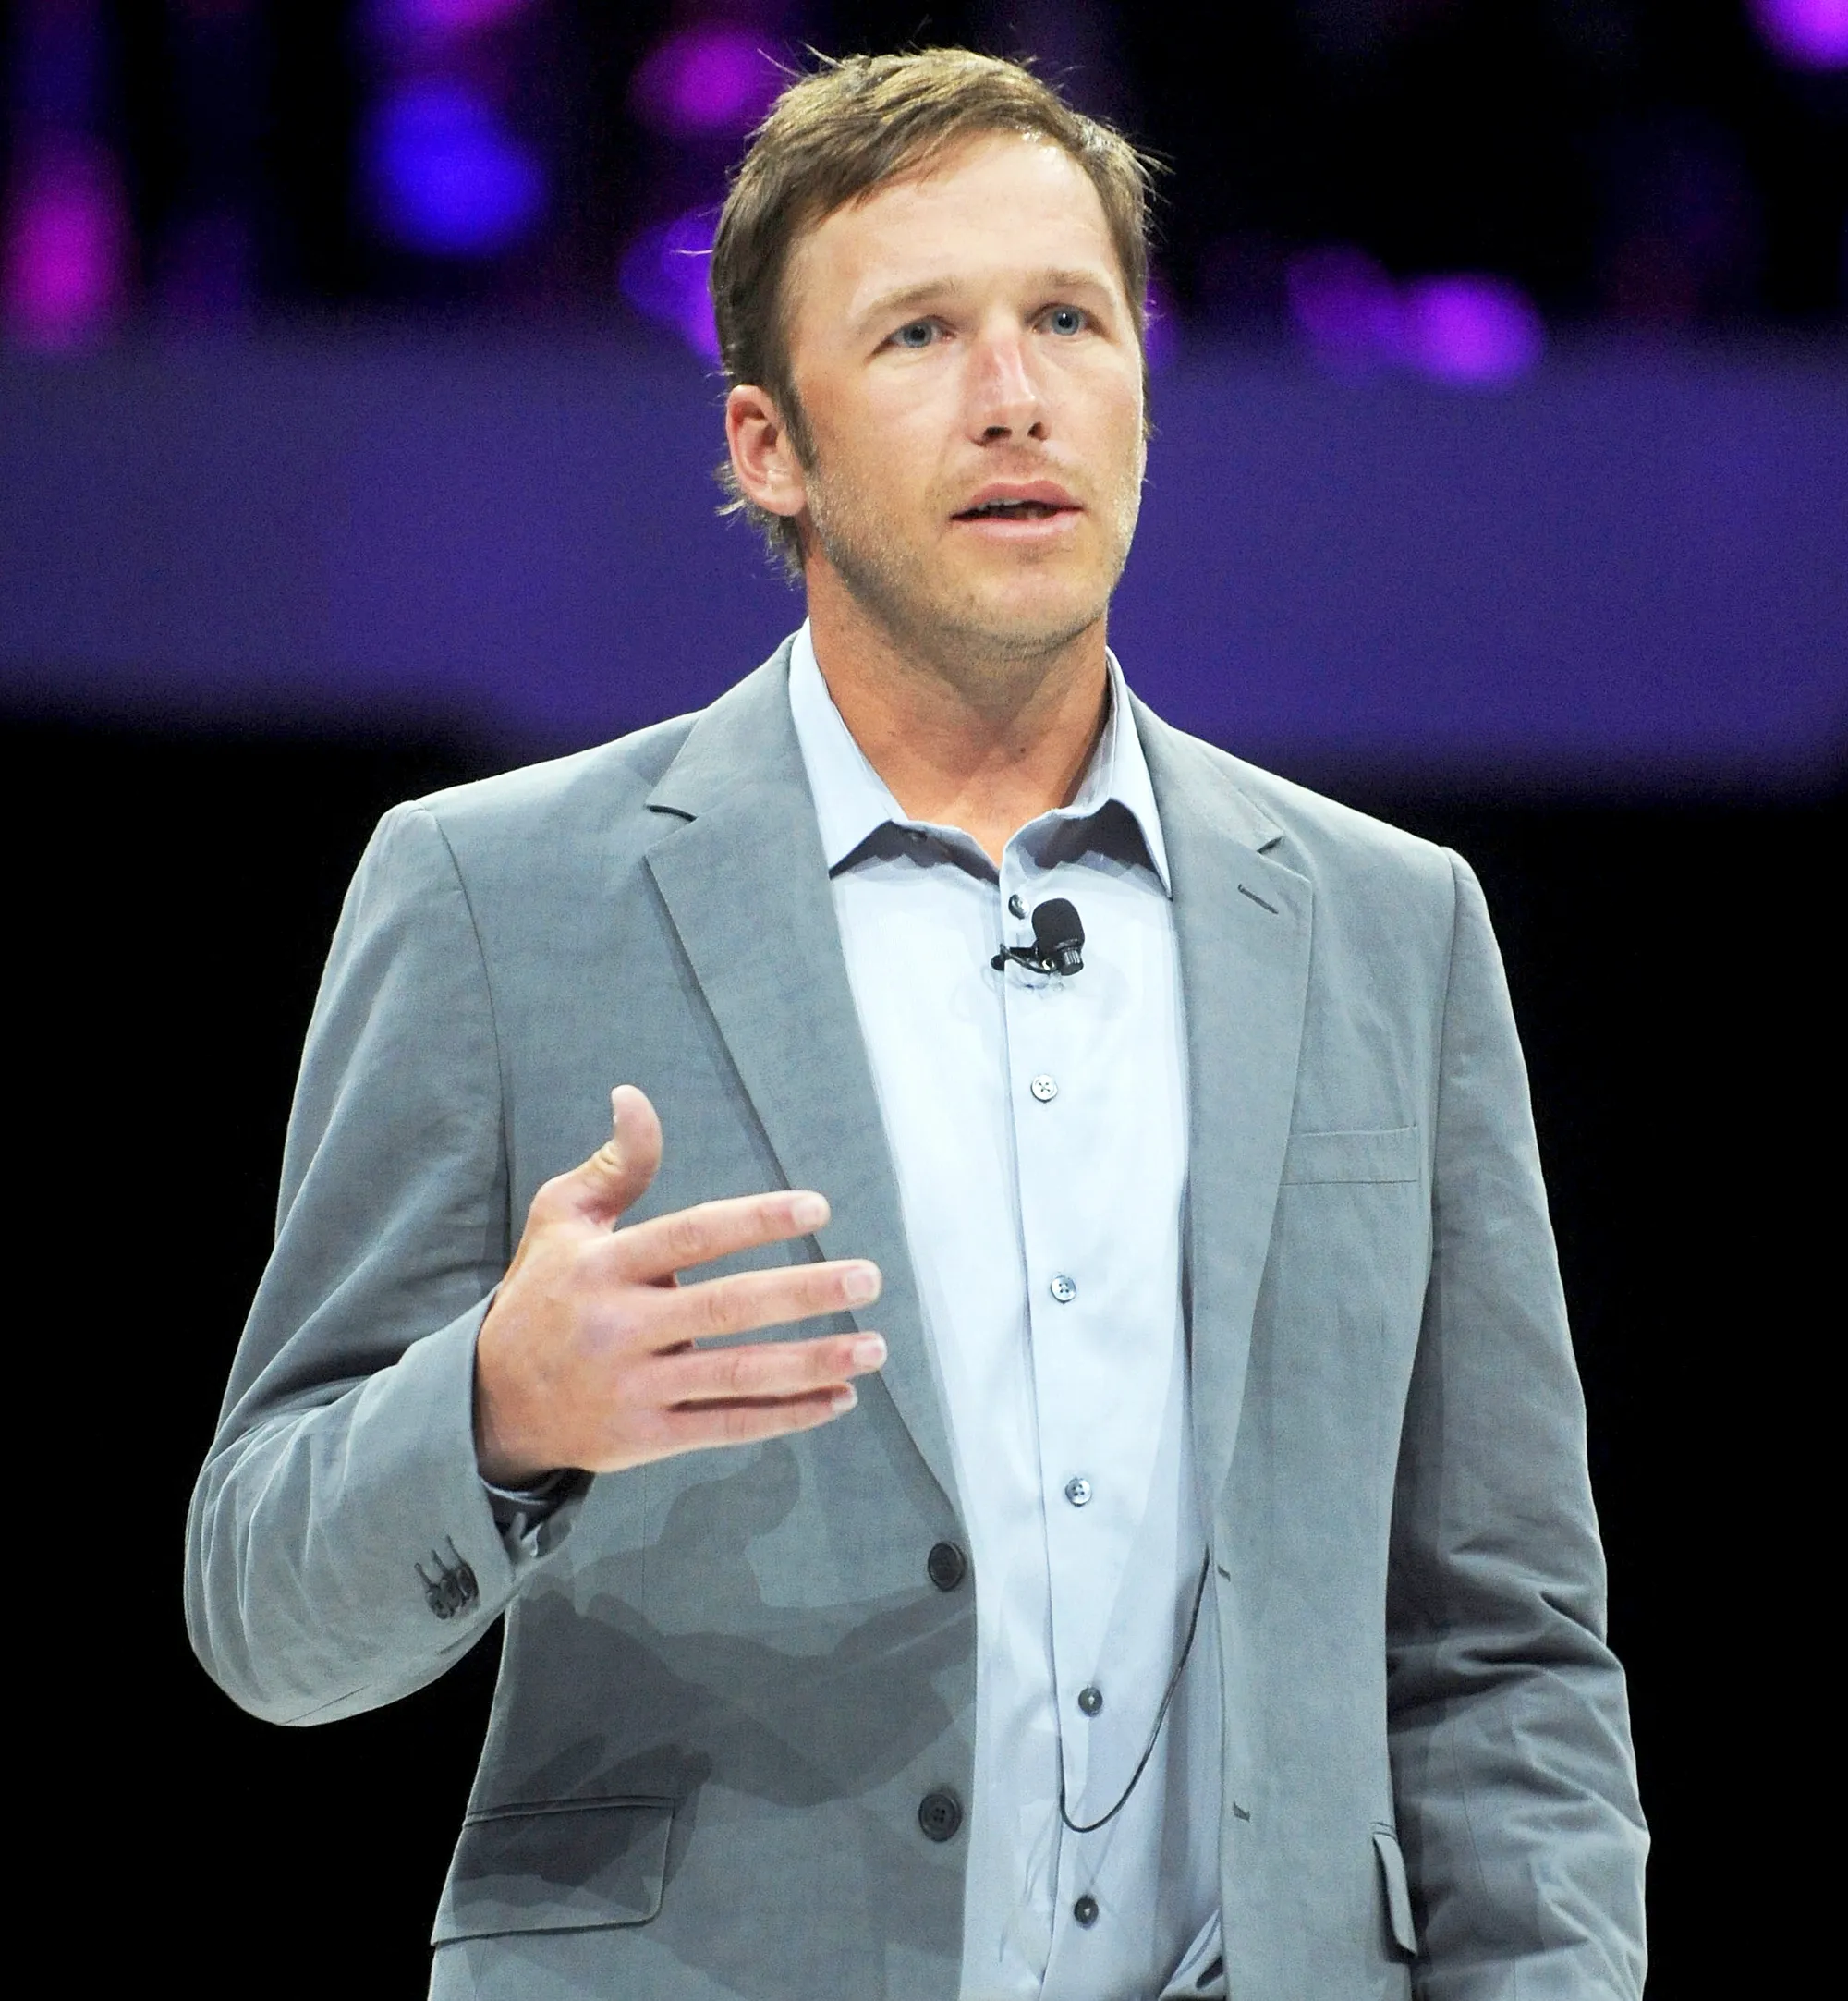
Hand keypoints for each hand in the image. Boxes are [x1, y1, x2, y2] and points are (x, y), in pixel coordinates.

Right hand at [474, 1085, 885, 1484]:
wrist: (492, 1400)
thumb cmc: (544, 1292)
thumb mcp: (562, 1219)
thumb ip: (615, 1165)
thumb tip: (633, 1096)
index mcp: (603, 1265)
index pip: (692, 1234)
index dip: (757, 1220)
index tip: (819, 1208)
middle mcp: (617, 1326)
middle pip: (726, 1308)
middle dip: (804, 1292)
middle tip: (868, 1278)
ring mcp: (632, 1387)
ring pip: (737, 1375)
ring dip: (813, 1362)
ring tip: (873, 1347)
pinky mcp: (642, 1439)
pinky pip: (726, 1427)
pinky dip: (787, 1417)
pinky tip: (838, 1399)